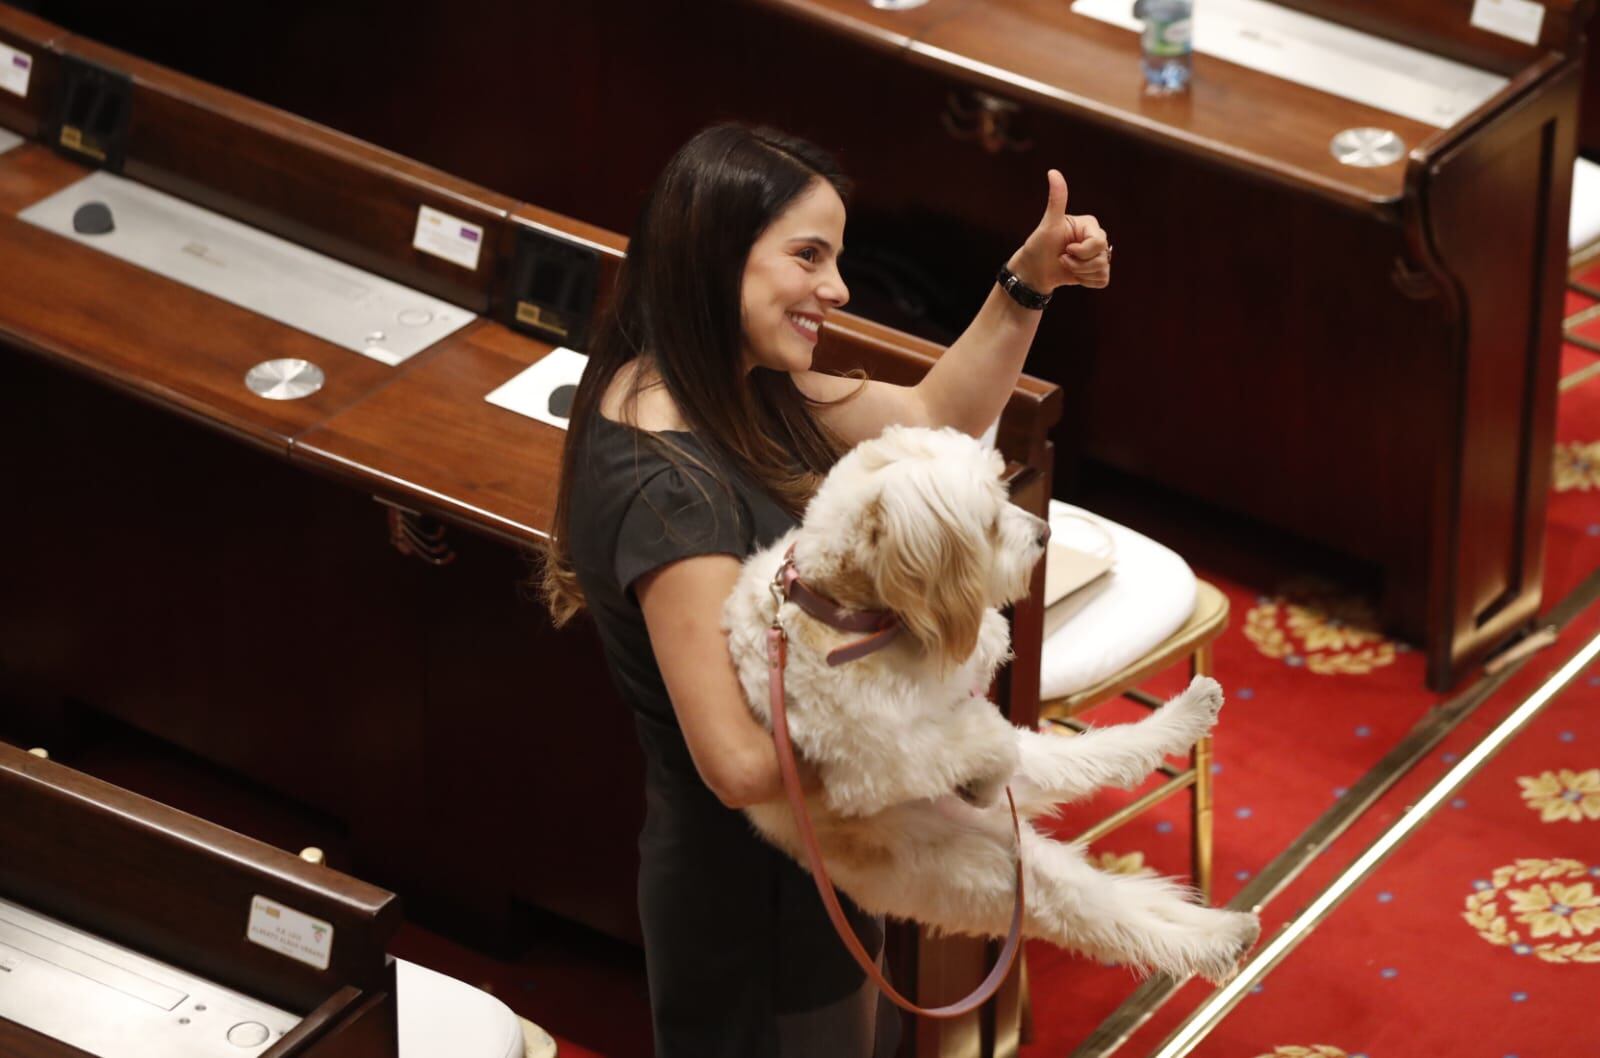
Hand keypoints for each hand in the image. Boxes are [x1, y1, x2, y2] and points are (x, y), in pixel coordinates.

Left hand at [1007, 169, 1111, 291]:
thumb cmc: (1039, 245)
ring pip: (1102, 269)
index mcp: (1089, 225)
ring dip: (1080, 273)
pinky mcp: (1097, 271)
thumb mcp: (1048, 224)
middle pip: (1102, 257)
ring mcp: (1098, 255)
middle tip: (1062, 258)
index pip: (1098, 242)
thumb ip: (1056, 200)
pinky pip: (1103, 280)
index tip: (1065, 249)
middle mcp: (1096, 238)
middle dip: (1078, 264)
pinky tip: (1074, 275)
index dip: (1081, 251)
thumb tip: (1053, 172)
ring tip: (1066, 265)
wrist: (1034, 270)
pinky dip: (1086, 282)